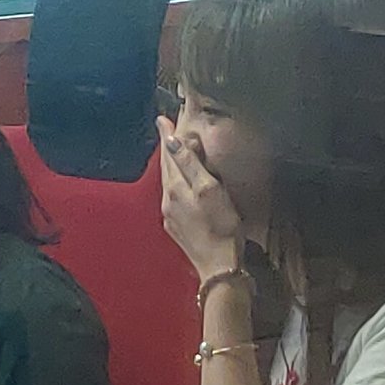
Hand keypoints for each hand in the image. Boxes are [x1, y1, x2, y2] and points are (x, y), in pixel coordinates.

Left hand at [158, 115, 242, 280]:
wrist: (219, 265)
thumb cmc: (221, 226)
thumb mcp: (210, 189)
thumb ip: (191, 164)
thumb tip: (175, 141)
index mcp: (176, 187)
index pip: (169, 154)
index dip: (167, 135)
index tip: (163, 119)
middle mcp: (168, 199)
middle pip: (165, 167)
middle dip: (167, 148)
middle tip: (166, 129)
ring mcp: (170, 215)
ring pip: (167, 182)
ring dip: (170, 165)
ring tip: (173, 151)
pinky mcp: (175, 227)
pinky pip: (171, 197)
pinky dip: (174, 183)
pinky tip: (180, 183)